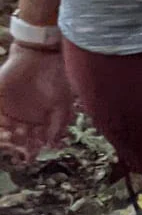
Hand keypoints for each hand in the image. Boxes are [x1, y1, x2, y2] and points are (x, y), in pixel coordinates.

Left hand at [0, 45, 74, 166]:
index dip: (32, 150)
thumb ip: (58, 126)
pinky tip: (7, 129)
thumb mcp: (62, 105)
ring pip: (5, 132)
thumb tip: (52, 145)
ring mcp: (9, 110)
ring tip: (13, 138)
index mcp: (39, 120)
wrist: (39, 57)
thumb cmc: (55, 79)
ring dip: (8, 138)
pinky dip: (0, 126)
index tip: (31, 156)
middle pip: (17, 139)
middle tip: (20, 149)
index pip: (33, 141)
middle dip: (19, 146)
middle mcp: (23, 118)